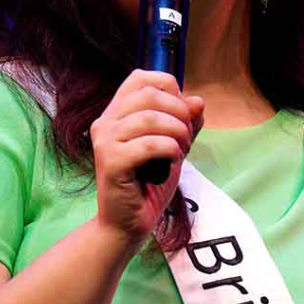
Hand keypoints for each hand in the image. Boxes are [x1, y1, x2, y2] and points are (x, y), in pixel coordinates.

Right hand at [91, 68, 204, 244]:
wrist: (127, 225)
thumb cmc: (147, 186)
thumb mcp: (173, 148)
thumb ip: (185, 124)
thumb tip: (198, 101)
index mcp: (115, 113)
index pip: (140, 78)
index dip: (169, 88)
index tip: (182, 112)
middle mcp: (105, 122)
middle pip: (149, 95)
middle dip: (179, 113)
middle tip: (187, 137)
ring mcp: (105, 141)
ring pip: (149, 118)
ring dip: (177, 132)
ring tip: (182, 150)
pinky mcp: (111, 162)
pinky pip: (149, 144)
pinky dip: (169, 150)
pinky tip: (172, 162)